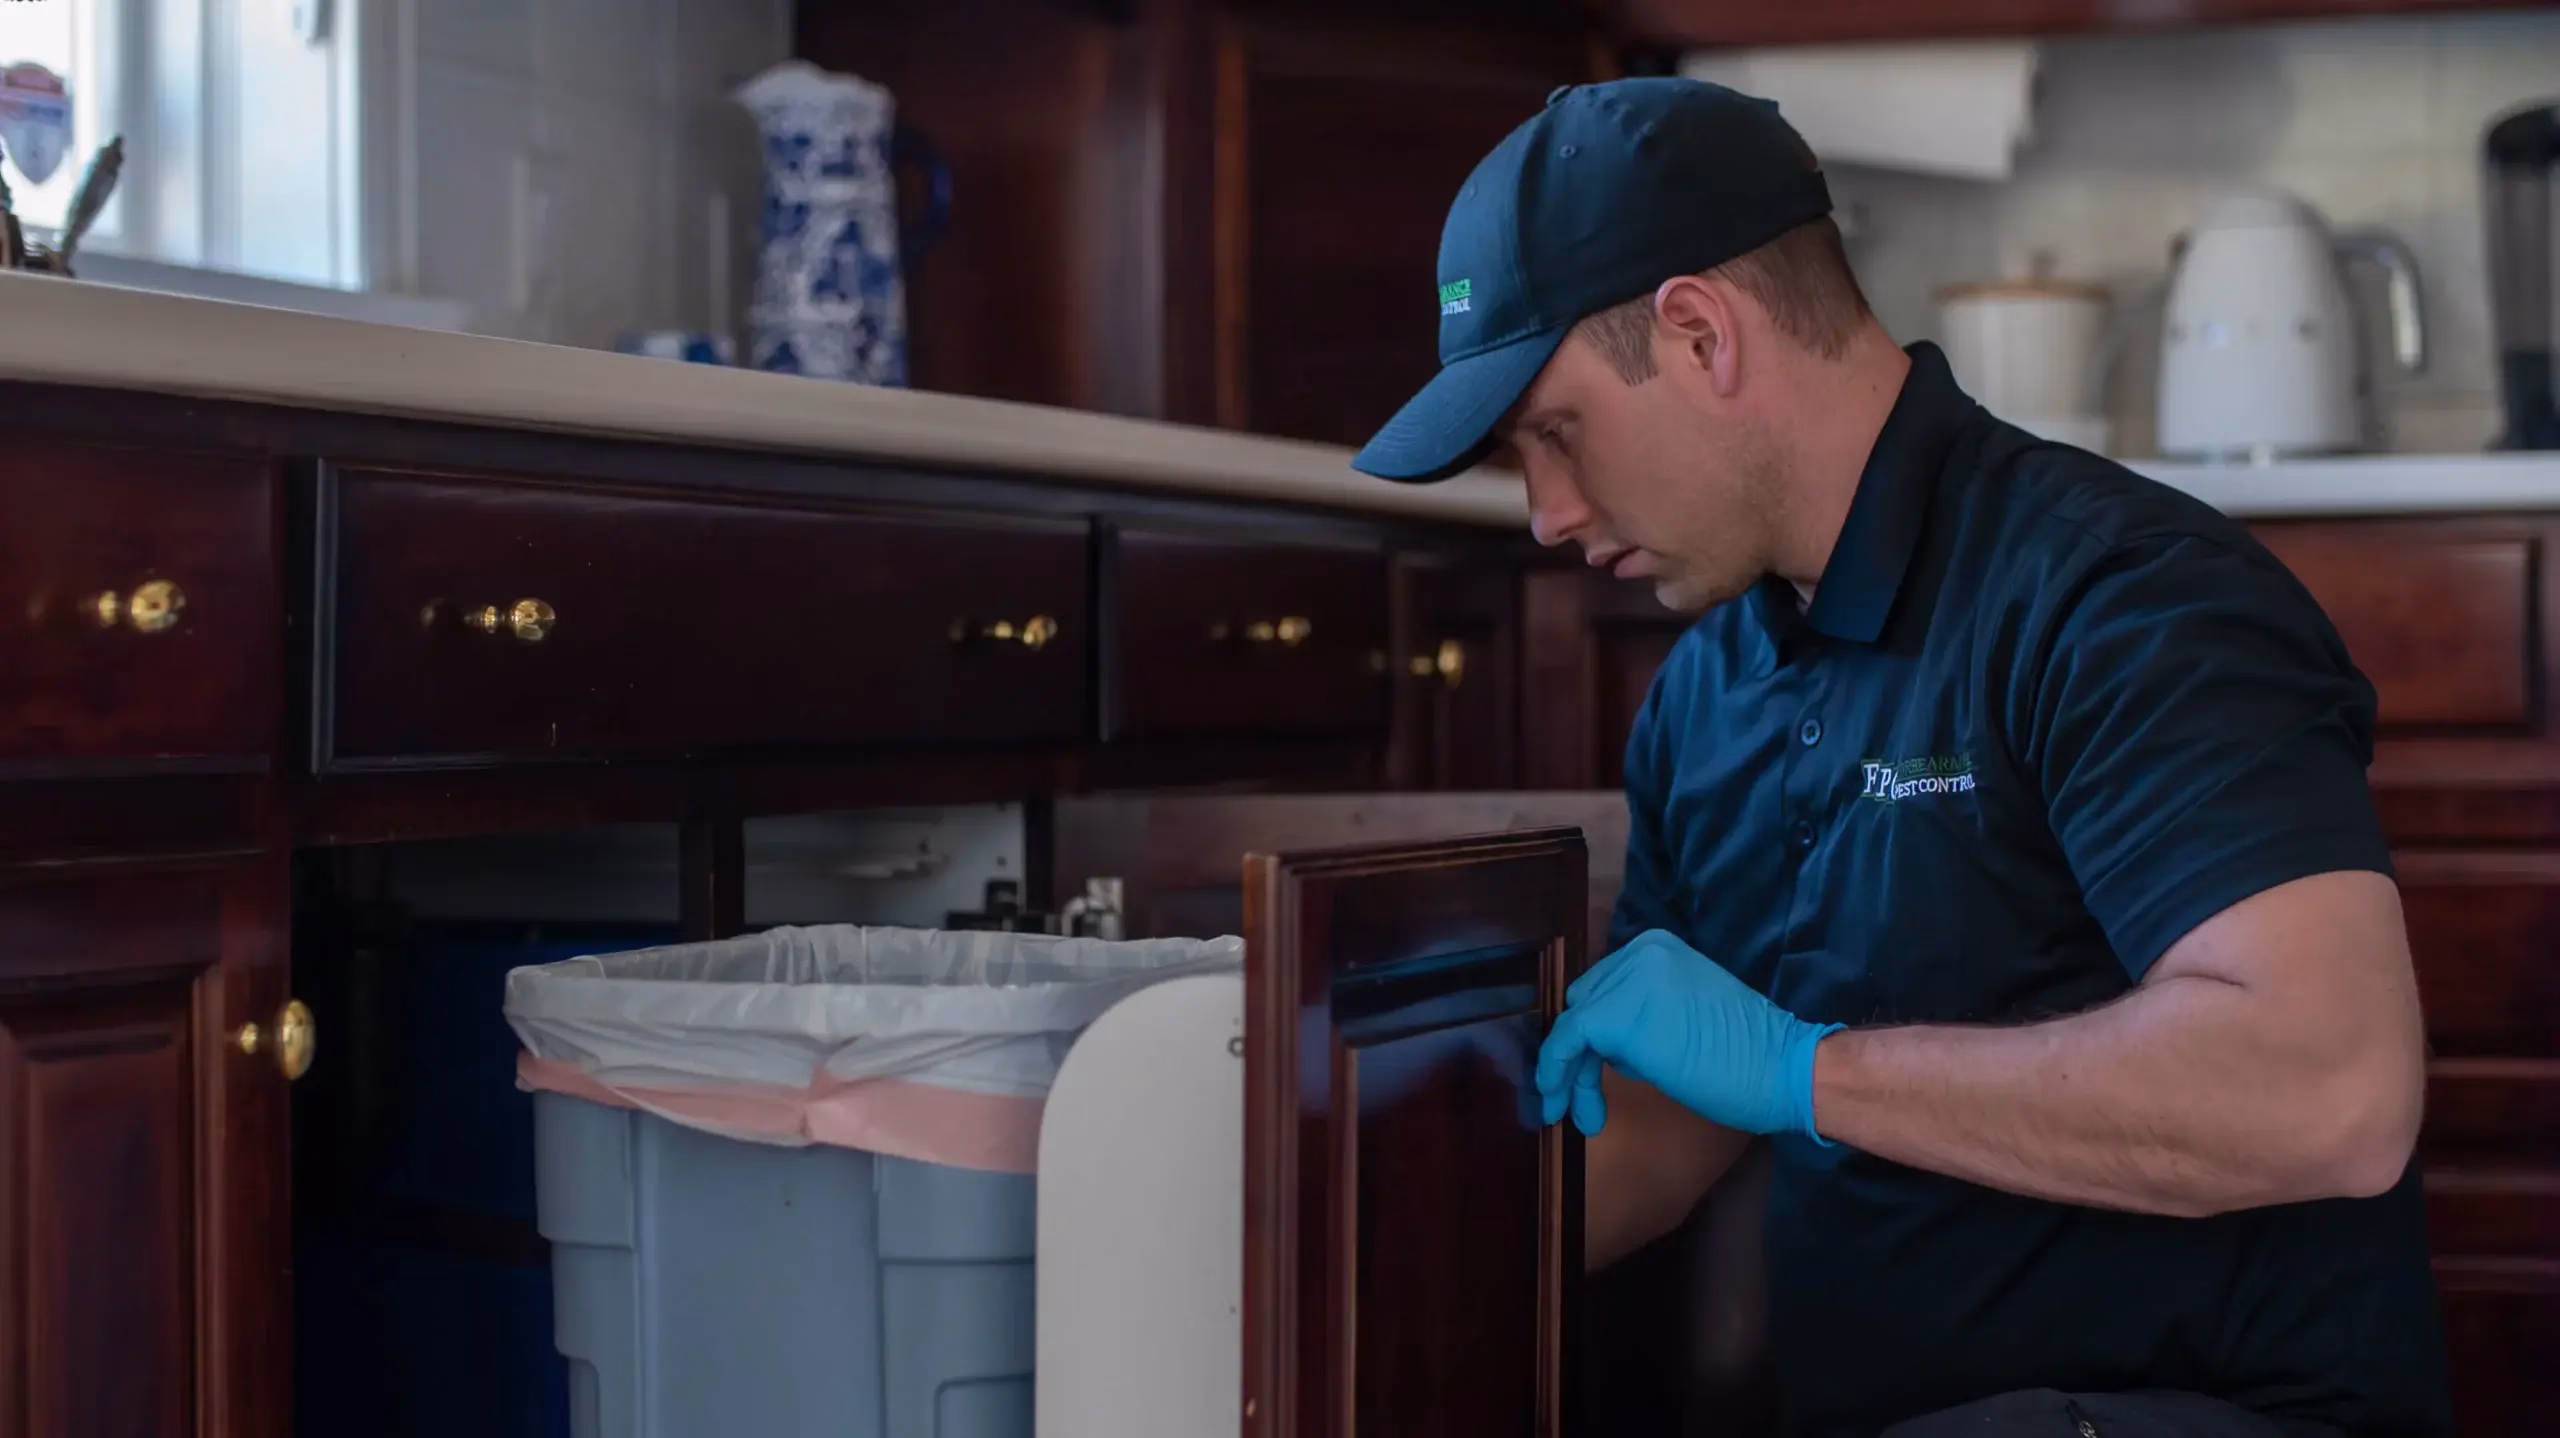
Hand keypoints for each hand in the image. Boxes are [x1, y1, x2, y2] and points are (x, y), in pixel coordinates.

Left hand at [1534, 929, 1840, 1139]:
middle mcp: (1637, 954)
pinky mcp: (1616, 1016)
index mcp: (1657, 949)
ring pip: (1574, 1027)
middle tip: (1583, 1102)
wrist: (1783, 1068)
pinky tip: (1563, 1103)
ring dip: (1571, 1075)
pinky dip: (1556, 1071)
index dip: (1593, 1035)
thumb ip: (1645, 1013)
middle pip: (1585, 1004)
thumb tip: (1602, 1045)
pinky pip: (1567, 1041)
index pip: (1604, 988)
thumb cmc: (1747, 1055)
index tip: (1586, 1072)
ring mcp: (1627, 981)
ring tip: (1583, 1116)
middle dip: (1579, 1056)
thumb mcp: (1686, 1014)